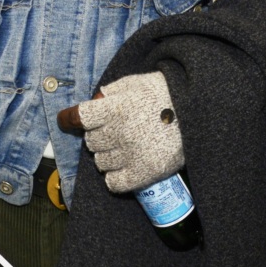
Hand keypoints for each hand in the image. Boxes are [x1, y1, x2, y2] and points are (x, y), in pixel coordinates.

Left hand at [56, 71, 183, 193]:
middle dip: (98, 135)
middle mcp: (121, 132)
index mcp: (117, 108)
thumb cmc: (168, 96)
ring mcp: (132, 155)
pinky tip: (123, 167)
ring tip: (125, 147)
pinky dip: (115, 176)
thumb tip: (94, 102)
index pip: (81, 117)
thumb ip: (112, 92)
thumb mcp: (137, 83)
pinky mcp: (144, 173)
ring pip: (100, 162)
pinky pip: (114, 182)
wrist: (200, 114)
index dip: (70, 118)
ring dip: (107, 155)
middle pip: (90, 141)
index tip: (65, 121)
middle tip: (115, 130)